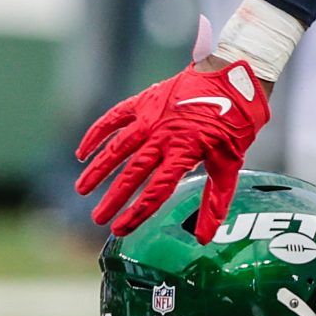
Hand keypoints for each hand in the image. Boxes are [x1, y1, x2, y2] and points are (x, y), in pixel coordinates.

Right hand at [75, 57, 270, 236]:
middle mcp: (163, 135)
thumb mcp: (230, 164)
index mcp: (185, 152)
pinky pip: (114, 118)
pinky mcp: (144, 101)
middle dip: (113, 198)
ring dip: (98, 169)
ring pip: (117, 147)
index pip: (156, 190)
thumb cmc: (234, 123)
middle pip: (132, 173)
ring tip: (82, 189)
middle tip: (97, 218)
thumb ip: (214, 202)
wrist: (232, 77)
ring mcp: (151, 116)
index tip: (120, 230)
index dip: (136, 213)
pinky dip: (96, 134)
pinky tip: (82, 153)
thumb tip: (203, 238)